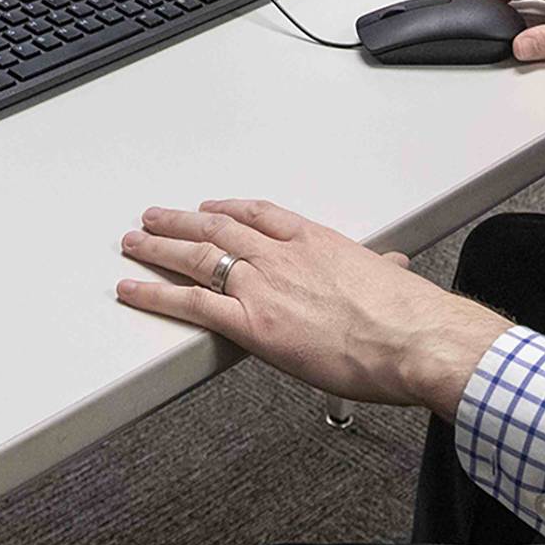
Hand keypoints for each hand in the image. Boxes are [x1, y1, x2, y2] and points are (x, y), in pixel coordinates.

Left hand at [117, 199, 510, 414]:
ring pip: (197, 256)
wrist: (411, 338)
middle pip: (218, 227)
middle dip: (182, 220)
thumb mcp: (393, 279)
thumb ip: (383, 271)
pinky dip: (156, 294)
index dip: (229, 208)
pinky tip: (133, 290)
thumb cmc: (408, 316)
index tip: (212, 206)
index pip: (260, 214)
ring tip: (134, 241)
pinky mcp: (251, 323)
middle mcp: (281, 255)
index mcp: (315, 241)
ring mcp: (262, 285)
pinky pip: (191, 303)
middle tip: (155, 216)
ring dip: (159, 246)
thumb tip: (394, 269)